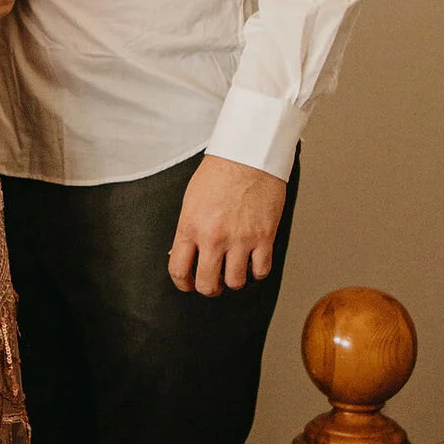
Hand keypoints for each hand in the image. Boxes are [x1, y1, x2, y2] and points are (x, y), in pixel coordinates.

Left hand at [168, 155, 284, 296]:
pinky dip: (257, 272)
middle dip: (209, 288)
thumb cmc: (219, 172)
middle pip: (207, 284)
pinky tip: (253, 263)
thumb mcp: (191, 201)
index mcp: (190, 227)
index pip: (179, 271)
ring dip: (234, 280)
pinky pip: (261, 271)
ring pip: (235, 282)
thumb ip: (187, 230)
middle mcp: (214, 237)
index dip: (183, 284)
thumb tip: (182, 255)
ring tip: (235, 270)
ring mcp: (240, 239)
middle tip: (213, 283)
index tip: (189, 284)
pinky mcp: (264, 236)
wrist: (248, 155)